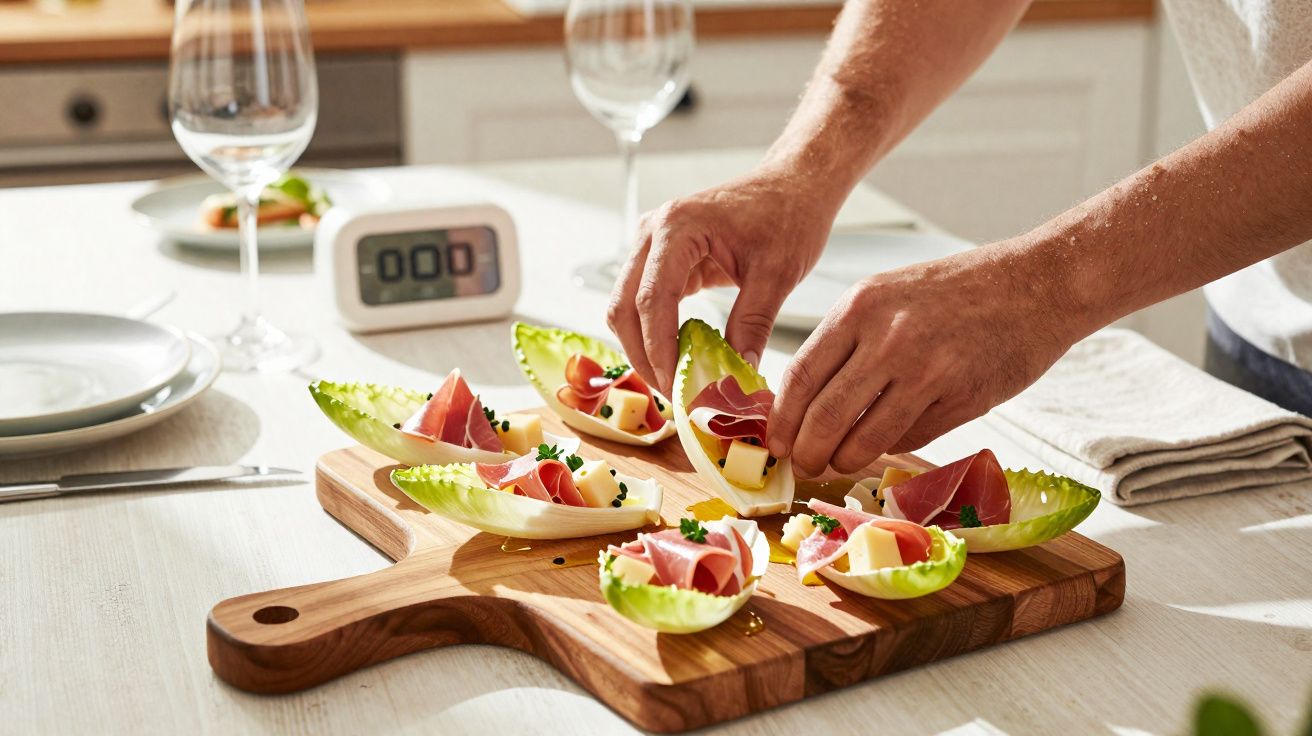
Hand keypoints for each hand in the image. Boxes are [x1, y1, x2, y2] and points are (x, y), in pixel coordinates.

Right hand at [607, 162, 844, 395]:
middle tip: (673, 394)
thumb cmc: (788, 215)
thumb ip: (752, 323)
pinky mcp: (661, 258)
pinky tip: (678, 358)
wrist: (793, 185)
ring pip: (625, 307)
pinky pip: (642, 302)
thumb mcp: (778, 273)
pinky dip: (653, 333)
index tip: (677, 387)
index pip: (651, 300)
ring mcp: (651, 244)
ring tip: (675, 382)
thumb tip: (737, 373)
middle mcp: (653, 232)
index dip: (658, 350)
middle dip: (643, 355)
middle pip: (624, 306)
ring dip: (643, 347)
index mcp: (677, 227)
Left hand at [766, 243, 1081, 476]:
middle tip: (803, 463)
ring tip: (837, 462)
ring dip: (844, 460)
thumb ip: (847, 339)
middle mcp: (888, 340)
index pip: (800, 377)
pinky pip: (909, 439)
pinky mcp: (962, 400)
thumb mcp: (888, 293)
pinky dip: (890, 447)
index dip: (781, 419)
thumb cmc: (957, 288)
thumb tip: (804, 397)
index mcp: (860, 307)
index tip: (776, 440)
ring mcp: (927, 372)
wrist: (1038, 282)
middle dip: (807, 451)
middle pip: (825, 417)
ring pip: (865, 438)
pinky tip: (884, 443)